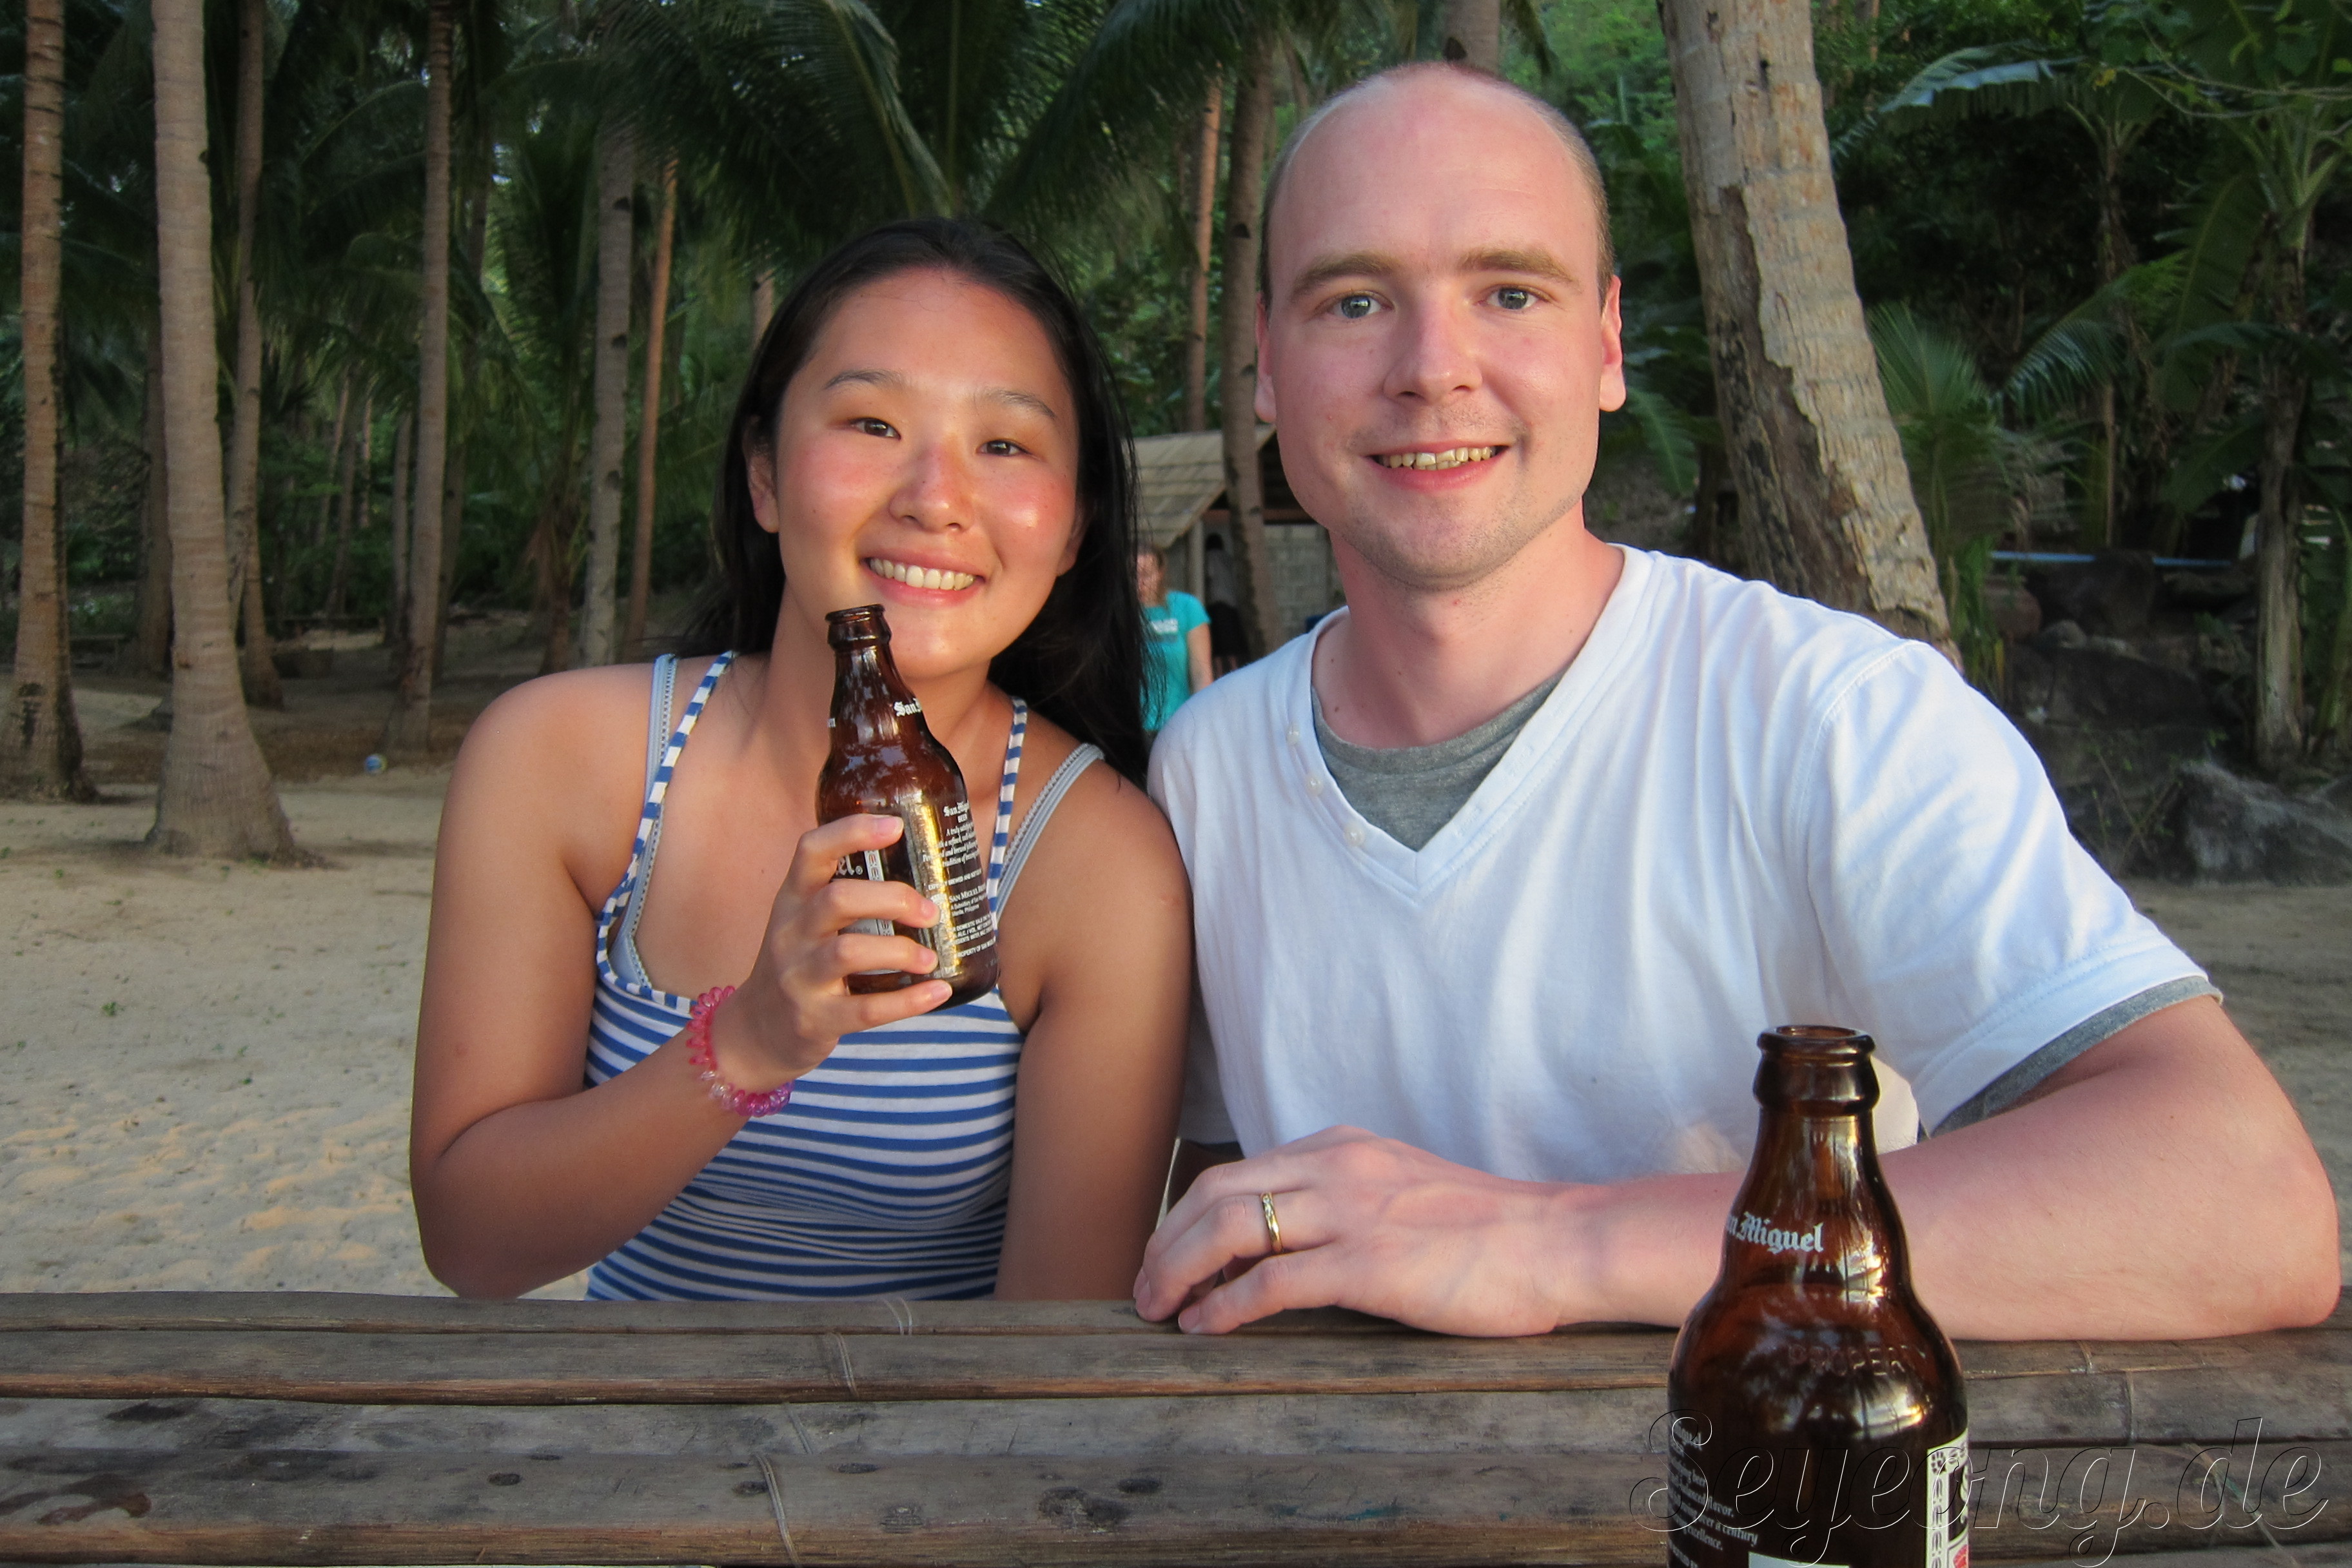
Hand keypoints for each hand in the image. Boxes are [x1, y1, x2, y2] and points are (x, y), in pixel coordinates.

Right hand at [704, 814, 949, 1091]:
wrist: (758, 1029)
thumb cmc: (800, 961)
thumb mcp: (805, 919)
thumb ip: (845, 892)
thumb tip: (927, 866)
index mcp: (793, 899)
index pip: (811, 850)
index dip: (852, 831)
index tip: (895, 825)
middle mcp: (791, 933)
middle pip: (838, 899)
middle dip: (892, 899)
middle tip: (929, 911)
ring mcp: (799, 977)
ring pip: (849, 952)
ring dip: (901, 951)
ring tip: (930, 957)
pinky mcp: (815, 1019)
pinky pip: (866, 1009)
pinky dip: (908, 1001)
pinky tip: (938, 991)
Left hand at [1132, 1125, 1584, 1336]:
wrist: (1558, 1240)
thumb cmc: (1490, 1230)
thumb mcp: (1403, 1188)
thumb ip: (1347, 1197)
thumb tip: (1291, 1238)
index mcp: (1343, 1147)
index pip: (1238, 1171)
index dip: (1186, 1214)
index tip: (1166, 1253)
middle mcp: (1338, 1168)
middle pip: (1215, 1193)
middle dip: (1164, 1240)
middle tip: (1143, 1288)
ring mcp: (1353, 1212)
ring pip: (1231, 1228)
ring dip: (1179, 1271)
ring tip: (1157, 1309)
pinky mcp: (1371, 1263)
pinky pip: (1273, 1282)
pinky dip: (1225, 1305)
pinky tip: (1204, 1327)